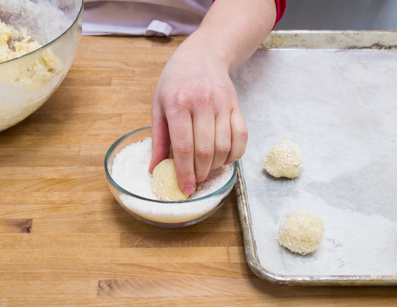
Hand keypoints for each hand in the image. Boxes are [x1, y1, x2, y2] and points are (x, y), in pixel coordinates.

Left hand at [148, 35, 247, 194]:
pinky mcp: (236, 106)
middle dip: (200, 173)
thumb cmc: (176, 81)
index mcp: (177, 104)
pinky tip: (224, 159)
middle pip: (205, 150)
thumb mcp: (158, 105)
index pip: (182, 147)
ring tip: (206, 170)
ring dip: (216, 166)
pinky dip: (235, 154)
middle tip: (194, 181)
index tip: (185, 188)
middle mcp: (201, 103)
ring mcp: (222, 104)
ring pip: (224, 146)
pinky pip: (241, 136)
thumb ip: (158, 138)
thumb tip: (154, 168)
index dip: (184, 172)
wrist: (203, 55)